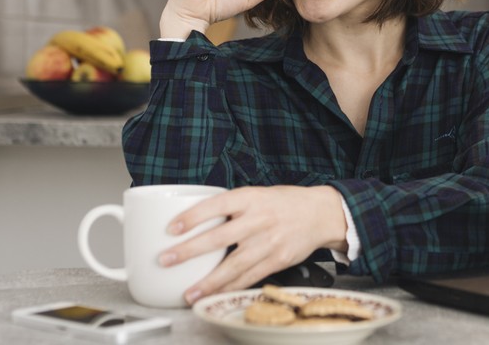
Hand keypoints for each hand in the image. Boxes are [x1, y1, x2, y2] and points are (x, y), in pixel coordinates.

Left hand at [158, 185, 347, 304]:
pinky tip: (216, 295)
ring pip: (234, 265)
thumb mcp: (257, 194)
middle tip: (166, 260)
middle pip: (220, 237)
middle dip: (190, 251)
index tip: (171, 228)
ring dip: (209, 281)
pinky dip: (231, 288)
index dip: (193, 217)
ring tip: (189, 293)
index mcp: (251, 198)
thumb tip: (196, 220)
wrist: (322, 213)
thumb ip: (231, 206)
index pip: (217, 205)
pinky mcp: (278, 260)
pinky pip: (250, 277)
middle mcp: (259, 219)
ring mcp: (269, 242)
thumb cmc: (284, 203)